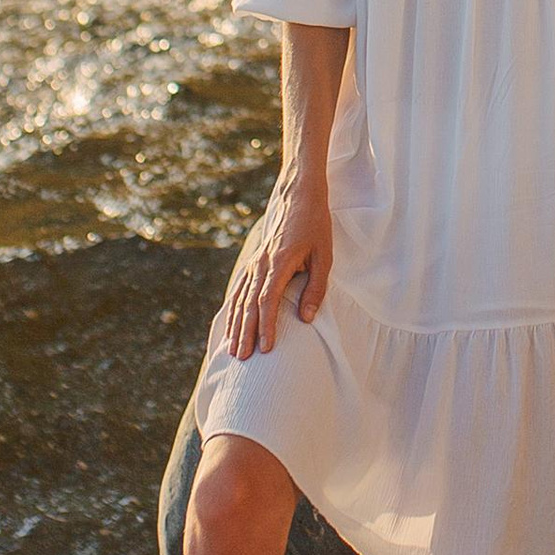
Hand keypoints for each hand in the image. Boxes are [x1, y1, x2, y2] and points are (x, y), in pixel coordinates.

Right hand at [221, 183, 331, 355]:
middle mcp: (261, 263)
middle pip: (249, 304)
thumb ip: (315, 288)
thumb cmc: (315, 225)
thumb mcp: (324, 256)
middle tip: (242, 359)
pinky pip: (239, 288)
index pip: (267, 301)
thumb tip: (306, 319)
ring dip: (236, 324)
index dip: (265, 326)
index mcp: (279, 262)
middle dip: (245, 332)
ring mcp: (255, 261)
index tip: (265, 348)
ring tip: (233, 349)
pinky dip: (233, 307)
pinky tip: (231, 322)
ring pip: (240, 297)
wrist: (299, 195)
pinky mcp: (254, 260)